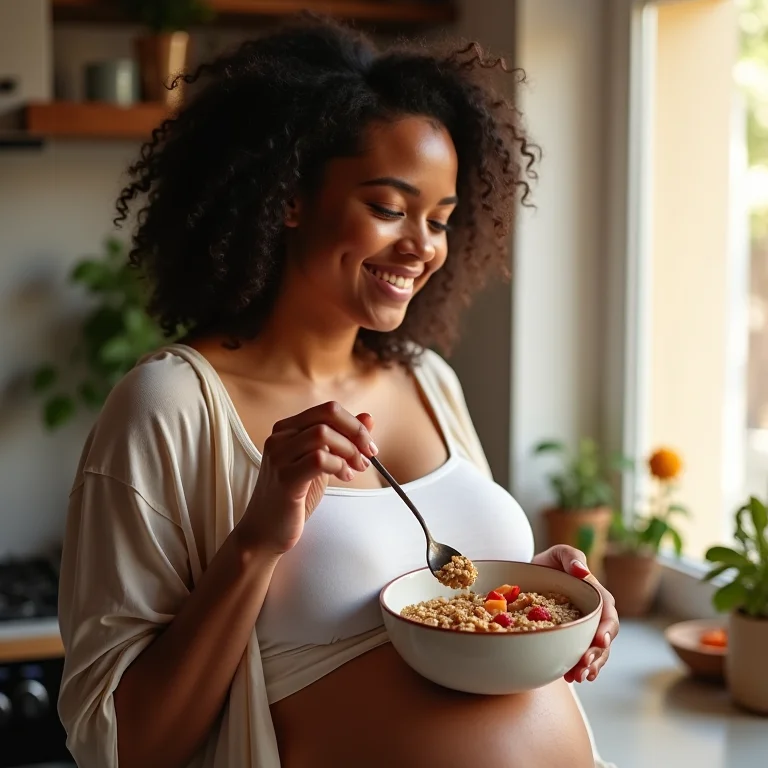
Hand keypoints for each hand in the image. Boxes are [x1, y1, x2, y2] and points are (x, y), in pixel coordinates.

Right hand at [235, 402, 376, 555]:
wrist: (265, 531)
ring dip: (349, 451)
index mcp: (286, 429)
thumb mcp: (321, 464)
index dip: (354, 424)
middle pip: (327, 416)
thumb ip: (341, 440)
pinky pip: (319, 459)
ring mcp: (278, 456)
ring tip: (354, 469)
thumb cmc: (293, 497)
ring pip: (323, 434)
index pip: (327, 410)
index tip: (368, 445)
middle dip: (356, 433)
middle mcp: (279, 437)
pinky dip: (339, 465)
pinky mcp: (284, 478)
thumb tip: (369, 418)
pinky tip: (344, 477)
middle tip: (368, 456)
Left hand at [531, 544, 618, 683]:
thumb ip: (571, 557)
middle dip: (598, 654)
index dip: (607, 628)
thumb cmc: (548, 563)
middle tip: (585, 665)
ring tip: (579, 676)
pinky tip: (570, 677)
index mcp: (595, 595)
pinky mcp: (571, 639)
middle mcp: (593, 614)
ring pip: (593, 651)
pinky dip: (576, 667)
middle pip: (603, 637)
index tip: (600, 640)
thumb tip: (582, 571)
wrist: (529, 575)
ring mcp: (583, 629)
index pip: (607, 613)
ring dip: (589, 665)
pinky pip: (578, 655)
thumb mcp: (558, 554)